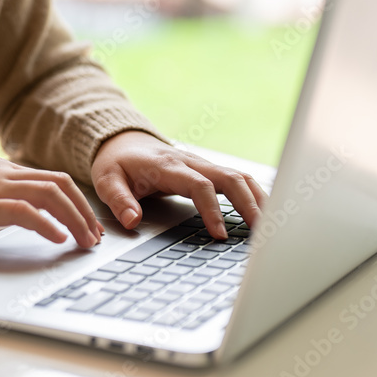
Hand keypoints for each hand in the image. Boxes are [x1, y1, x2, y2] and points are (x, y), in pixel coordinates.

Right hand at [0, 159, 103, 250]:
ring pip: (50, 194)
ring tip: (84, 241)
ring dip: (74, 219)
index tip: (89, 225)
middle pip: (59, 183)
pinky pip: (24, 211)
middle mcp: (0, 172)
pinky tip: (58, 240)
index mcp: (0, 169)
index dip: (78, 202)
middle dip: (84, 211)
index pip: (52, 179)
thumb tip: (29, 221)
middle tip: (94, 237)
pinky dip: (48, 225)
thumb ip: (1, 205)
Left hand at [91, 131, 267, 238]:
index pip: (199, 185)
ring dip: (258, 199)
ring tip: (270, 227)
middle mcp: (191, 162)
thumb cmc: (117, 163)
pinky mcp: (209, 170)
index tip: (219, 234)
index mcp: (168, 166)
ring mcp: (202, 165)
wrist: (123, 142)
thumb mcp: (107, 180)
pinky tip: (266, 212)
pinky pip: (238, 179)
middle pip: (230, 177)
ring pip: (240, 176)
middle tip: (260, 232)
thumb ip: (118, 200)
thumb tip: (133, 220)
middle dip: (249, 204)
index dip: (212, 209)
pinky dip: (255, 194)